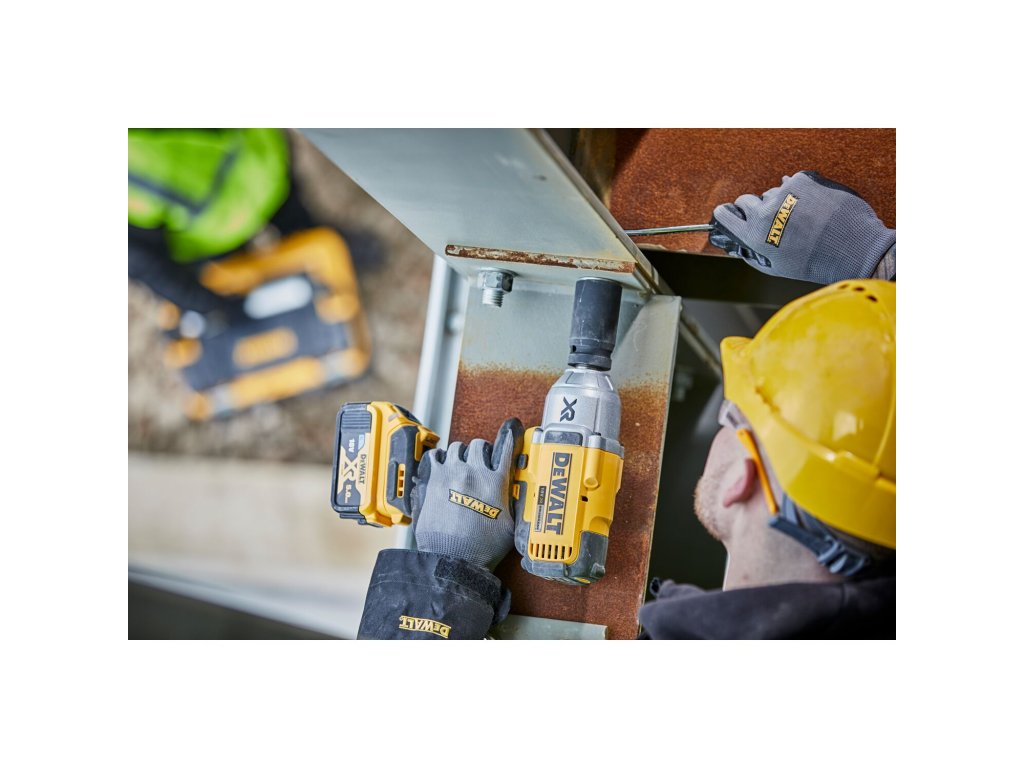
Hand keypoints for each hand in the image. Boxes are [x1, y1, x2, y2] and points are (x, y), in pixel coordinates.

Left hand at [412, 418, 524, 570]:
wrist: (453, 558)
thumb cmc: (481, 547)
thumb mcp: (511, 526)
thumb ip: (515, 505)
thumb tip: (519, 495)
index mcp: (496, 482)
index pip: (506, 447)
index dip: (510, 434)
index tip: (510, 428)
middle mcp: (474, 472)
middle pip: (479, 444)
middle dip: (481, 451)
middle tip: (480, 462)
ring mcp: (452, 473)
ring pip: (457, 447)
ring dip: (460, 454)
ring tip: (460, 465)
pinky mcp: (433, 480)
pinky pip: (435, 456)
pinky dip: (440, 458)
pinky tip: (442, 466)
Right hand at [709, 171, 894, 283]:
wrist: (850, 247)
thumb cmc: (813, 262)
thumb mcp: (776, 266)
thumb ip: (751, 254)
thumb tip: (735, 246)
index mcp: (754, 235)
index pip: (725, 215)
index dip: (726, 214)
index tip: (728, 213)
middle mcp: (765, 213)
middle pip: (746, 200)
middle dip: (755, 207)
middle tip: (771, 218)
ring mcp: (783, 194)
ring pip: (773, 193)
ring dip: (782, 201)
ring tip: (803, 217)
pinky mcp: (802, 180)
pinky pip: (794, 183)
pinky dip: (802, 191)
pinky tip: (814, 206)